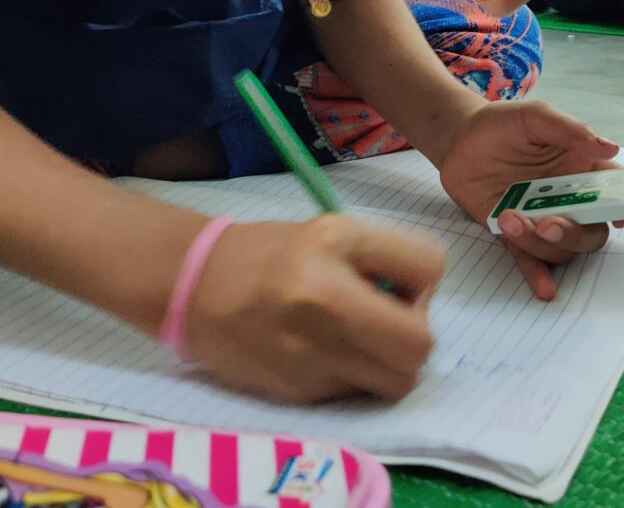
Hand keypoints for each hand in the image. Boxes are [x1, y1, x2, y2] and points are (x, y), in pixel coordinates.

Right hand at [183, 215, 443, 402]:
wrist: (194, 285)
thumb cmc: (269, 252)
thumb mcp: (328, 231)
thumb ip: (380, 258)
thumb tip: (421, 299)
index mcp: (334, 243)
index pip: (429, 266)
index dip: (422, 279)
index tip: (399, 283)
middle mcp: (323, 297)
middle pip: (420, 343)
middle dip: (414, 334)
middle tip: (388, 321)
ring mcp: (310, 351)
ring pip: (396, 380)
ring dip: (389, 363)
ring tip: (360, 339)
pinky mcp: (298, 390)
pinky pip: (357, 392)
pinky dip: (353, 375)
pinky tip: (324, 352)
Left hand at [437, 100, 622, 299]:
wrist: (458, 138)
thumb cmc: (503, 125)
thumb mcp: (534, 117)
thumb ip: (568, 129)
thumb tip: (609, 147)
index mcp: (582, 169)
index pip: (618, 192)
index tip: (623, 217)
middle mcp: (568, 199)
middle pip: (591, 230)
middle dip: (575, 233)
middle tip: (548, 223)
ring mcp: (541, 218)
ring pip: (560, 248)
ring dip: (541, 243)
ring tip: (509, 218)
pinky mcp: (512, 232)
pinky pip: (530, 259)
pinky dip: (538, 275)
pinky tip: (544, 289)